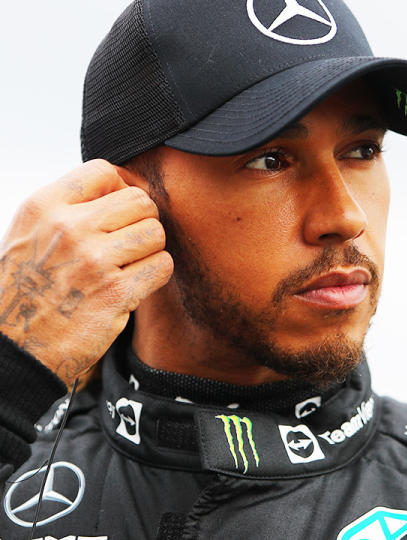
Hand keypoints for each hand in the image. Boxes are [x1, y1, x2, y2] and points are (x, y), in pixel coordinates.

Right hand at [0, 159, 172, 382]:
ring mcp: (94, 260)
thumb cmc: (25, 288)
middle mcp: (69, 228)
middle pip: (140, 201)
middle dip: (140, 221)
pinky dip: (154, 275)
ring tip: (127, 266)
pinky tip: (132, 285)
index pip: (103, 171)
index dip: (118, 189)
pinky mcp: (117, 293)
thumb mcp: (28, 234)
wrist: (15, 348)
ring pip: (156, 233)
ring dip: (149, 250)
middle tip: (126, 244)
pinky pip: (162, 266)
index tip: (115, 212)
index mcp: (43, 207)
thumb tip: (120, 184)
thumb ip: (68, 207)